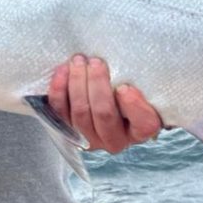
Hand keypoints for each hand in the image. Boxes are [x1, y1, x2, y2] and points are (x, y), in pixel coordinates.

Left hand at [48, 55, 162, 153]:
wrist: (106, 92)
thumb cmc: (130, 86)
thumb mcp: (143, 84)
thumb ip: (141, 82)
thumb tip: (124, 82)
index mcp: (142, 129)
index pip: (143, 123)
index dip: (132, 105)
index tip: (125, 87)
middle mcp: (116, 140)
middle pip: (104, 114)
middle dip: (97, 84)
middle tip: (96, 62)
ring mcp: (89, 138)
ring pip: (80, 113)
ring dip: (77, 83)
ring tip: (79, 62)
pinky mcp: (67, 130)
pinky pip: (59, 113)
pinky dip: (59, 90)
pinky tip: (63, 71)